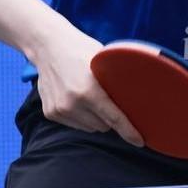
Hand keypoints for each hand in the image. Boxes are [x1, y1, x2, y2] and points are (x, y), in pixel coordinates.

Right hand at [33, 18, 143, 146]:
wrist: (48, 46)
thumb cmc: (80, 49)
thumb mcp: (103, 60)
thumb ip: (115, 80)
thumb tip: (136, 95)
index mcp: (89, 90)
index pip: (114, 118)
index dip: (128, 131)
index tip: (139, 141)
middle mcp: (72, 104)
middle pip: (104, 125)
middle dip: (110, 117)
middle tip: (109, 99)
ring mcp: (59, 110)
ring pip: (90, 127)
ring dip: (96, 118)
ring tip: (91, 96)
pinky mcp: (50, 113)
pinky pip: (75, 124)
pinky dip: (81, 116)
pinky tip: (77, 98)